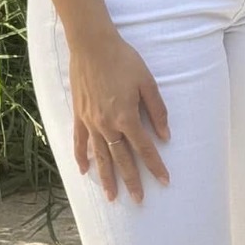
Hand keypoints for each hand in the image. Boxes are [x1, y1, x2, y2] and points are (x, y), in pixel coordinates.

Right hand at [69, 31, 170, 204]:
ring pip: (101, 156)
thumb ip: (157, 109)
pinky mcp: (79, 115)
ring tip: (112, 197)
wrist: (92, 45)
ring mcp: (91, 121)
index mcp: (127, 116)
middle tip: (139, 200)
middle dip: (132, 181)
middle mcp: (108, 124)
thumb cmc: (122, 59)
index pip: (145, 148)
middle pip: (122, 159)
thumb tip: (165, 135)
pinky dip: (81, 157)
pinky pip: (79, 141)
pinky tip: (84, 170)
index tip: (164, 181)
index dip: (156, 166)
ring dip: (107, 178)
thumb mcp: (147, 81)